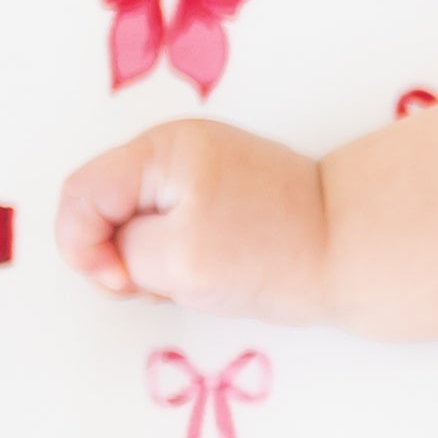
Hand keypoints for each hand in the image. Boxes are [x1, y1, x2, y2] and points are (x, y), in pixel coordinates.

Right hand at [56, 117, 330, 323]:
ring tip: (194, 281)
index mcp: (165, 149)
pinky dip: (175, 260)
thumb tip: (108, 249)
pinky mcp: (218, 199)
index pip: (82, 193)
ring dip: (148, 262)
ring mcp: (199, 172)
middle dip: (117, 255)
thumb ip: (121, 249)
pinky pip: (168, 232)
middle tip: (160, 287)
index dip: (83, 245)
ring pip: (134, 225)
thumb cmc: (275, 254)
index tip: (123, 285)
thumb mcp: (178, 260)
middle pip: (103, 207)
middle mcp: (178, 150)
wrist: (355, 252)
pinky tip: (209, 275)